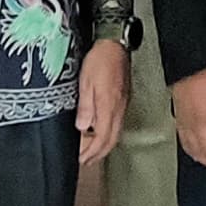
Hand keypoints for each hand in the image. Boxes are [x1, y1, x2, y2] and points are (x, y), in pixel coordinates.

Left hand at [73, 38, 128, 163]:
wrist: (116, 43)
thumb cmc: (100, 59)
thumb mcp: (86, 82)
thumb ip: (86, 107)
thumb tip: (83, 127)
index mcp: (109, 106)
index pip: (102, 138)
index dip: (91, 152)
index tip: (81, 159)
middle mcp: (118, 109)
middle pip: (111, 140)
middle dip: (98, 154)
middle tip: (86, 161)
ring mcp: (123, 105)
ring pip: (115, 133)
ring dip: (104, 146)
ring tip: (91, 151)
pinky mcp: (123, 99)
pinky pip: (117, 124)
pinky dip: (108, 134)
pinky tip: (100, 132)